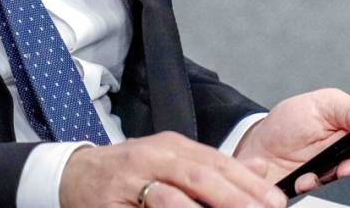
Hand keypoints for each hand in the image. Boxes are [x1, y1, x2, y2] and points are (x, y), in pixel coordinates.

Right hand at [60, 132, 288, 207]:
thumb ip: (212, 167)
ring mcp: (130, 181)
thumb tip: (259, 172)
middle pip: (199, 176)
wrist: (75, 175)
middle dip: (234, 197)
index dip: (248, 182)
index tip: (275, 201)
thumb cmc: (128, 171)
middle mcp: (152, 158)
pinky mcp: (112, 205)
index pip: (217, 162)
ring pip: (171, 198)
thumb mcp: (171, 160)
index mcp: (171, 147)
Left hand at [233, 89, 349, 193]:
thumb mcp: (320, 104)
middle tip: (344, 166)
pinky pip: (323, 198)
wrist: (256, 147)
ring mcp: (329, 179)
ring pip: (347, 187)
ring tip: (315, 174)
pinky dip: (313, 190)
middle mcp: (344, 161)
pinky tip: (303, 181)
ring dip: (334, 181)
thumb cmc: (288, 124)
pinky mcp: (314, 194)